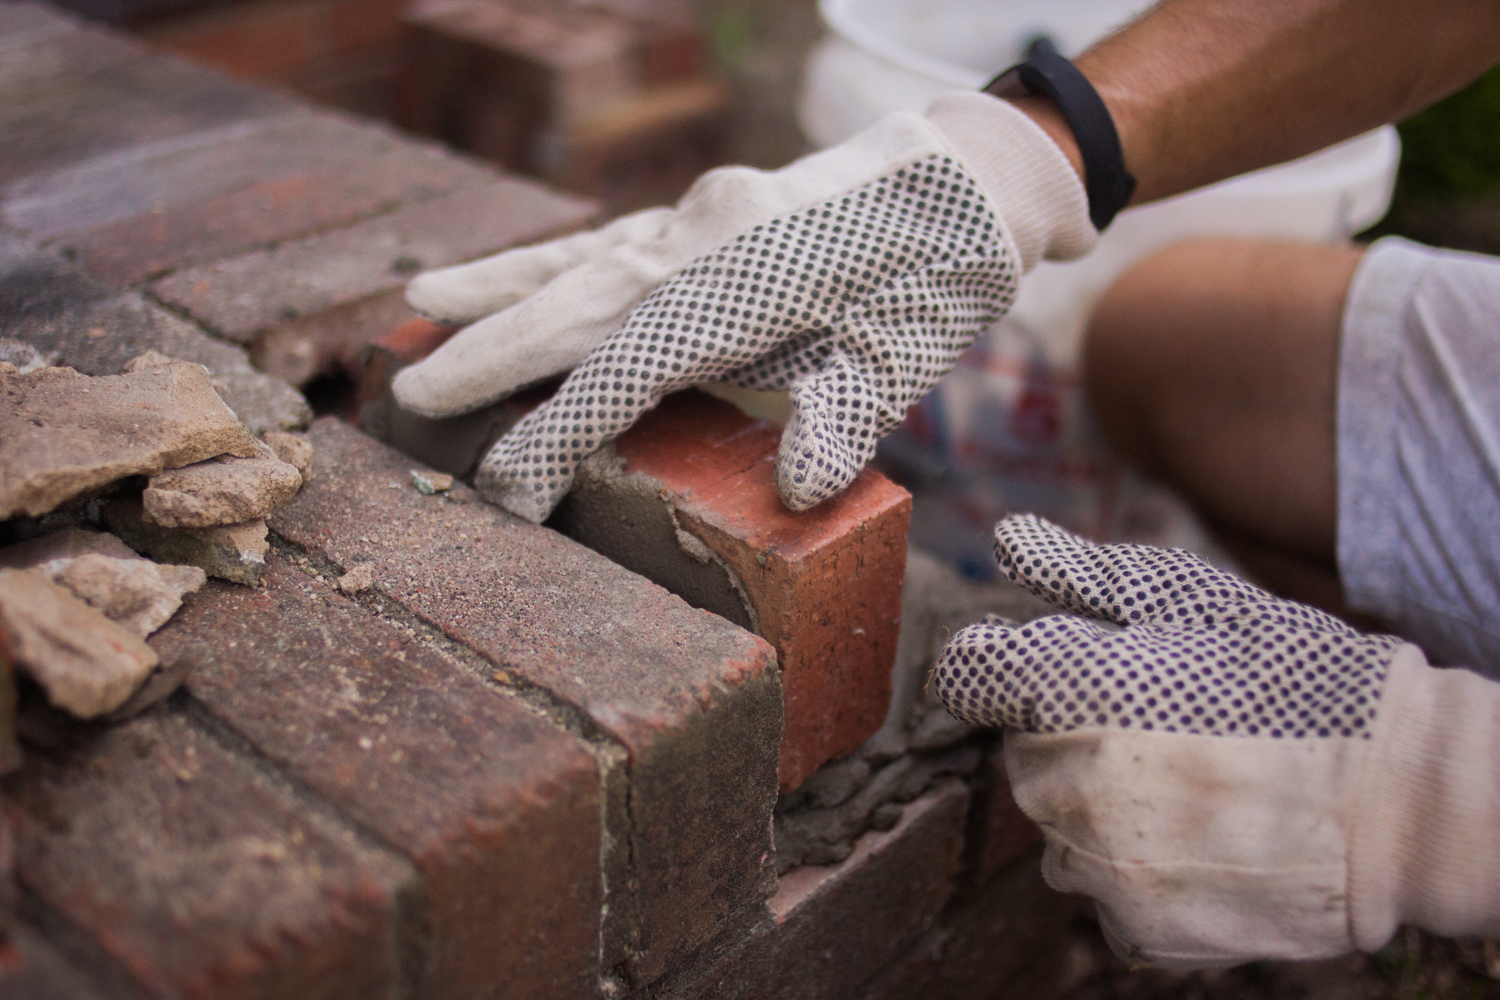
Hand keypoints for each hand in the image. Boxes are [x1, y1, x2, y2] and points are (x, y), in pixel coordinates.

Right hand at [392, 95, 1093, 521]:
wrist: (967, 176)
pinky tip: (511, 274)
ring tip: (418, 305)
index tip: (506, 491)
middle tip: (409, 397)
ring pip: (578, 257)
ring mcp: (697, 217)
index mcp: (747, 286)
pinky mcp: (702, 213)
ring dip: (498, 288)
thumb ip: (845, 423)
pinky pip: (607, 239)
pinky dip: (549, 261)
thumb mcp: (906, 356)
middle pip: (575, 303)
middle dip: (491, 354)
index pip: (627, 371)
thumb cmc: (939, 277)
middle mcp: (704, 241)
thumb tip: (801, 494)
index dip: (559, 433)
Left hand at [934, 515, 1499, 967]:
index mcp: (1065, 688)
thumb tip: (1003, 539)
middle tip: (1158, 721)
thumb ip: (1081, 575)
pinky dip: (1135, 870)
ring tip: (1192, 781)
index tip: (1056, 665)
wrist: (1400, 801)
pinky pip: (1100, 890)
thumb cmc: (1294, 680)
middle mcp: (1062, 782)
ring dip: (1096, 805)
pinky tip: (1202, 839)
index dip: (1005, 662)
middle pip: (1016, 750)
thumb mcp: (1191, 600)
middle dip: (1065, 731)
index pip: (964, 674)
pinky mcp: (1133, 926)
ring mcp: (1096, 863)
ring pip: (1054, 826)